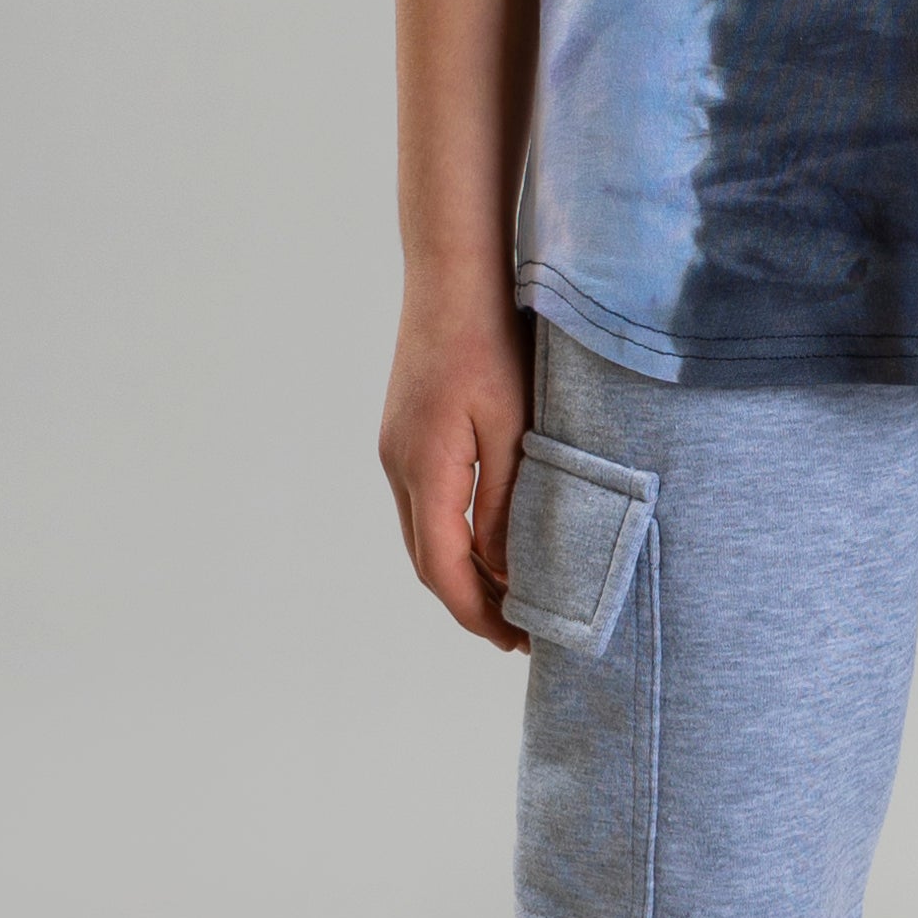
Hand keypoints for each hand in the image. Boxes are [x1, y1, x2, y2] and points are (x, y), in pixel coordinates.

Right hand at [380, 288, 532, 650]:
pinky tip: (490, 539)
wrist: (453, 275)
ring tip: (512, 595)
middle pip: (428, 560)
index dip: (477, 613)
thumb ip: (508, 500)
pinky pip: (427, 503)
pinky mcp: (406, 432)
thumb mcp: (513, 426)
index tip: (515, 642)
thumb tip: (502, 569)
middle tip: (519, 633)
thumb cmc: (491, 342)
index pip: (443, 569)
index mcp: (424, 469)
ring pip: (425, 533)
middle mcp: (400, 465)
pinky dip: (455, 537)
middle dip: (470, 603)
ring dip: (462, 572)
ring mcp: (397, 448)